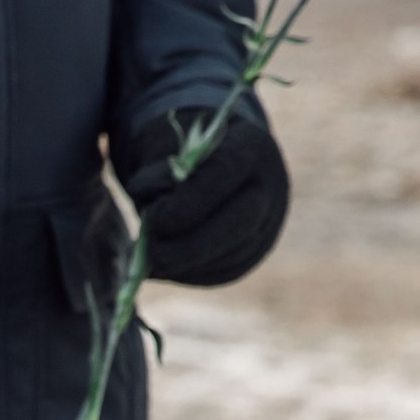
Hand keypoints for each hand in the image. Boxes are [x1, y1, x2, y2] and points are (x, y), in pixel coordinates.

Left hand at [117, 107, 290, 287]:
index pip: (224, 175)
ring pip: (234, 255)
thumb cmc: (180, 150)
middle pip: (240, 224)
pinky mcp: (257, 248)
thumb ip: (157, 175)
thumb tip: (151, 221)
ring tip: (150, 263)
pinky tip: (166, 268)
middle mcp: (269, 185)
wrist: (214, 157)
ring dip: (188, 266)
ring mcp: (269, 220)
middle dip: (192, 246)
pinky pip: (227, 270)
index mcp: (249, 145)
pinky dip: (193, 273)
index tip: (154, 219)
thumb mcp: (164, 146)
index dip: (188, 203)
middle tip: (152, 255)